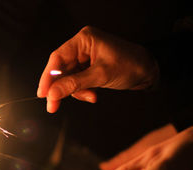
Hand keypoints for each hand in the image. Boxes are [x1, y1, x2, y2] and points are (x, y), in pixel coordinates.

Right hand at [38, 26, 158, 112]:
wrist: (149, 72)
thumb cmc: (130, 65)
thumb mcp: (101, 76)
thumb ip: (74, 84)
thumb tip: (52, 94)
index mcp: (84, 39)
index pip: (57, 58)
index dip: (47, 77)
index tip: (43, 94)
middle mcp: (82, 46)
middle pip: (60, 69)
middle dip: (61, 88)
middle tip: (53, 105)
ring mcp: (85, 57)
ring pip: (67, 78)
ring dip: (75, 91)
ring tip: (90, 97)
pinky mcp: (88, 68)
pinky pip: (76, 81)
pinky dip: (82, 91)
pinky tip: (92, 95)